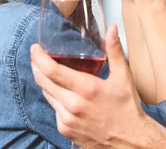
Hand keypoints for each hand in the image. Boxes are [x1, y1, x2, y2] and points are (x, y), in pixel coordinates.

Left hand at [31, 26, 165, 147]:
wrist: (130, 141)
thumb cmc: (127, 108)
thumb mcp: (123, 77)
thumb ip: (115, 51)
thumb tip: (112, 28)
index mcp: (86, 88)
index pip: (52, 70)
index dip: (38, 57)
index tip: (35, 48)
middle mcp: (73, 105)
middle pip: (43, 81)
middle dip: (36, 66)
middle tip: (37, 56)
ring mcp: (67, 119)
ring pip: (46, 94)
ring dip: (44, 81)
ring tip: (47, 71)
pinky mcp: (65, 130)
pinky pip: (53, 108)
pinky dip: (54, 97)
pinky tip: (61, 91)